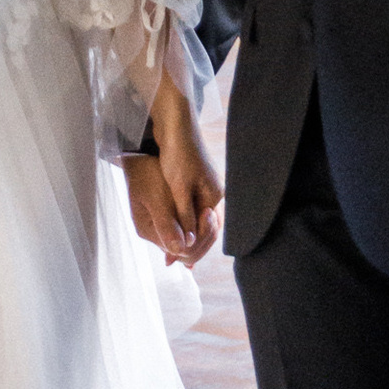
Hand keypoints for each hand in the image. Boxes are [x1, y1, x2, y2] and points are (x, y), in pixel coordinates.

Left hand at [123, 98, 221, 265]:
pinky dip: (184, 224)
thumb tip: (186, 245)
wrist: (175, 123)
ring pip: (197, 220)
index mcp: (214, 197)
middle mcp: (213, 193)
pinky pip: (191, 209)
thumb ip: (183, 217)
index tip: (177, 264)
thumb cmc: (177, 154)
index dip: (193, 250)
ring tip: (175, 255)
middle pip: (205, 230)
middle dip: (192, 248)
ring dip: (187, 238)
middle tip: (176, 265)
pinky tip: (175, 230)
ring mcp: (205, 186)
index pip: (206, 233)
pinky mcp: (194, 180)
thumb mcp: (179, 189)